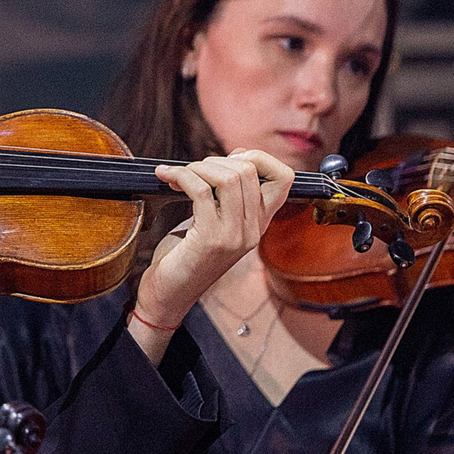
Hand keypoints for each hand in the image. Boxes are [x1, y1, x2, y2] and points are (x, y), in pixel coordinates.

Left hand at [132, 149, 297, 326]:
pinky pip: (201, 190)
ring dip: (197, 167)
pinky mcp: (210, 239)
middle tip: (193, 171)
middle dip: (215, 160)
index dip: (259, 158)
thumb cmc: (186, 256)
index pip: (285, 178)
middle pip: (249, 171)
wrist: (169, 295)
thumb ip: (226, 196)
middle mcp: (253, 231)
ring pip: (228, 178)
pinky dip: (181, 176)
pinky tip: (168, 178)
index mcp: (259, 224)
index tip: (228, 159)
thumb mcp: (215, 223)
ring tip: (179, 176)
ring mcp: (234, 236)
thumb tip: (227, 159)